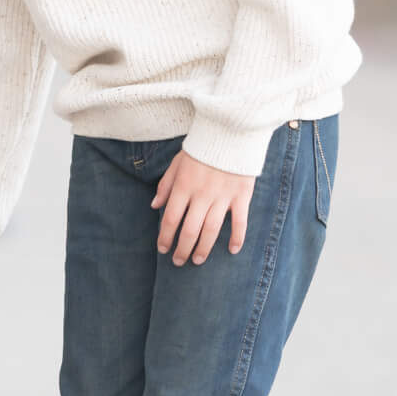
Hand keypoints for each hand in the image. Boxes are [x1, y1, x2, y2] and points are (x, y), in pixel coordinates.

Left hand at [152, 150, 253, 265]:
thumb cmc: (200, 150)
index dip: (165, 237)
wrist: (230, 133)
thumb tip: (154, 206)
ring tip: (198, 261)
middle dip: (182, 249)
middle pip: (190, 230)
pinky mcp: (241, 196)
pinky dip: (237, 237)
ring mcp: (223, 197)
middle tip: (179, 261)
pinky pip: (239, 222)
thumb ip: (166, 186)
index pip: (170, 219)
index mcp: (183, 187)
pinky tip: (231, 250)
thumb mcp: (177, 163)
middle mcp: (202, 195)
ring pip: (211, 230)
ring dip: (203, 249)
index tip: (163, 249)